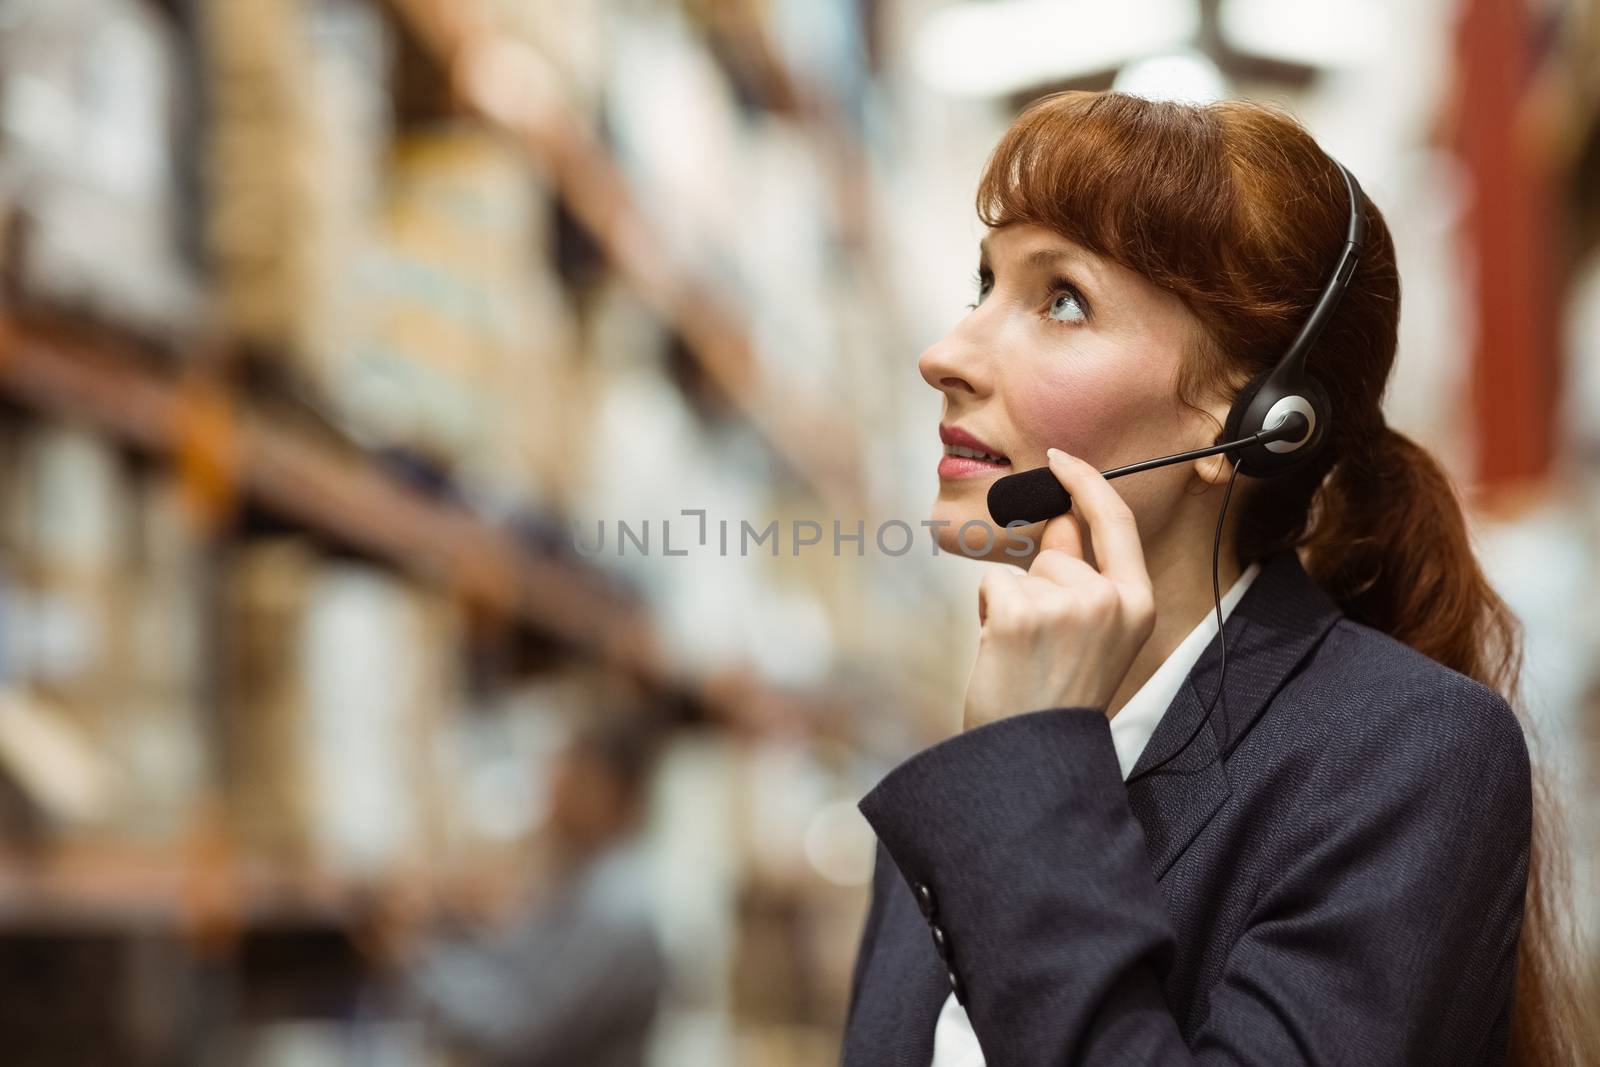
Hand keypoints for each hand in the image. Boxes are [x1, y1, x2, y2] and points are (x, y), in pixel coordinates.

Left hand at [963, 448, 1155, 731]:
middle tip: (1040, 646)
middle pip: (1056, 551)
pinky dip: (989, 611)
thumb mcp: (1094, 634)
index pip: (1115, 522)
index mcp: (1137, 605)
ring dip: (1011, 604)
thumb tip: (1061, 522)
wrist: (1034, 753)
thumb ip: (1084, 578)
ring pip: (1022, 571)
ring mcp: (1069, 604)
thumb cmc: (1057, 696)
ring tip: (1025, 654)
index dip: (1087, 483)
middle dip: (1036, 584)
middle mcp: (1111, 600)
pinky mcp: (1024, 612)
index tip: (1061, 459)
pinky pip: (994, 584)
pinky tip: (1005, 652)